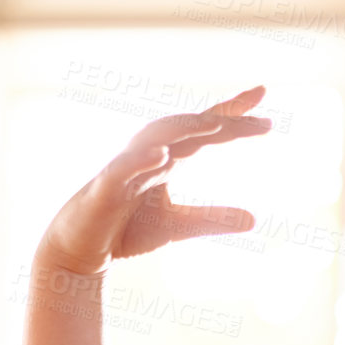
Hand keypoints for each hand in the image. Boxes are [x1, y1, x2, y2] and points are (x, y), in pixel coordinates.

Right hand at [37, 84, 271, 274]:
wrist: (82, 250)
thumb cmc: (126, 230)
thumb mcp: (178, 226)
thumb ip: (213, 219)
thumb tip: (255, 220)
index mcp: (167, 158)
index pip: (204, 128)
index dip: (232, 111)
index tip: (263, 94)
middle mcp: (148, 154)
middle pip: (188, 128)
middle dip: (221, 119)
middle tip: (259, 117)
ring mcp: (126, 168)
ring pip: (156, 140)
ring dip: (185, 129)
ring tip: (217, 125)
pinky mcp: (105, 189)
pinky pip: (124, 170)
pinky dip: (142, 161)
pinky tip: (162, 158)